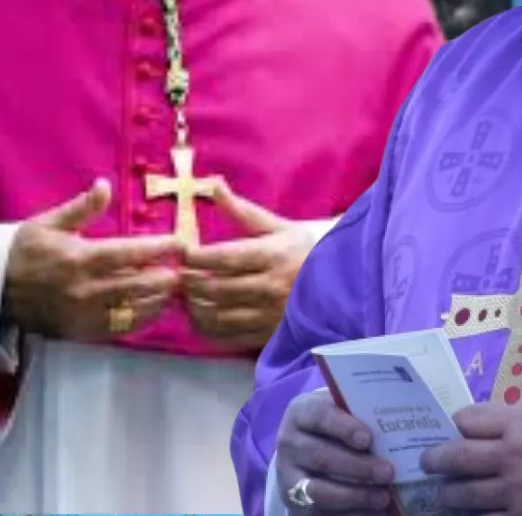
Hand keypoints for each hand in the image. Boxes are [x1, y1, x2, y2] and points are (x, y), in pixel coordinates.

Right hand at [2, 179, 179, 340]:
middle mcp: (84, 289)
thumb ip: (82, 207)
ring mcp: (82, 314)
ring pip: (133, 310)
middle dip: (167, 276)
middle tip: (187, 268)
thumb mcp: (49, 222)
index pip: (130, 254)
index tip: (181, 242)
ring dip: (159, 299)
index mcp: (79, 258)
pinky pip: (119, 329)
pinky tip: (154, 308)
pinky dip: (141, 319)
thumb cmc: (24, 249)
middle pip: (139, 285)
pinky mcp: (79, 332)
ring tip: (177, 288)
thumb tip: (105, 185)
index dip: (159, 248)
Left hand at [181, 187, 315, 349]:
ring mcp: (271, 313)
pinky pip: (229, 336)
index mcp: (274, 254)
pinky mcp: (270, 334)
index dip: (196, 256)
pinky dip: (207, 329)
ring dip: (194, 306)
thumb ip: (242, 210)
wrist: (343, 278)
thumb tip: (214, 185)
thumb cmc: (306, 247)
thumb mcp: (278, 226)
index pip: (224, 257)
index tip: (184, 252)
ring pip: (218, 315)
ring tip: (186, 295)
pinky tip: (200, 317)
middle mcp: (272, 286)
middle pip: (216, 287)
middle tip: (178, 275)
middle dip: (190, 281)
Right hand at [276, 390, 395, 515]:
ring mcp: (288, 476)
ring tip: (384, 497)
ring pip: (318, 490)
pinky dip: (351, 514)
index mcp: (301, 412)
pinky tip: (375, 512)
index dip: (343, 427)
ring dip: (354, 495)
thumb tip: (398, 423)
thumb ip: (362, 413)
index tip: (368, 439)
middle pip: (321, 456)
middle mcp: (289, 443)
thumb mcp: (344, 411)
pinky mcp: (295, 503)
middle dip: (358, 467)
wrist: (309, 448)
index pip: (318, 415)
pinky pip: (320, 512)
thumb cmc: (338, 423)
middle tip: (388, 472)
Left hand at [419, 404, 521, 514]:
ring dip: (446, 495)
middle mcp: (510, 456)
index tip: (448, 430)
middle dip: (433, 461)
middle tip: (427, 463)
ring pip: (462, 494)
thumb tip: (472, 426)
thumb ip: (509, 421)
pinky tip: (467, 514)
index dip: (452, 424)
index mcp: (517, 424)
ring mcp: (513, 490)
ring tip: (443, 494)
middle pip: (455, 458)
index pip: (467, 419)